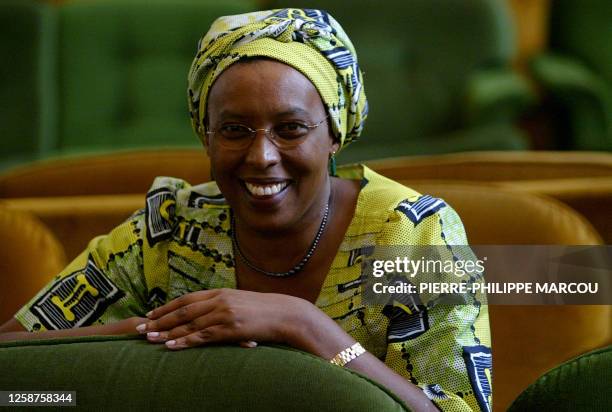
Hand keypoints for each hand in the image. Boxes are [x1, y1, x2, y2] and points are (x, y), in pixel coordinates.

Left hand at [136, 288, 306, 349]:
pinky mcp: (230, 328)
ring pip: (189, 324)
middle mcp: (219, 301)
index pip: (187, 300)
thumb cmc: (265, 310)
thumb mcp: (241, 302)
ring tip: (148, 339)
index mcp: (220, 293)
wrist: (285, 314)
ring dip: (166, 332)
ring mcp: (224, 314)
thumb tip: (210, 311)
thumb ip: (224, 304)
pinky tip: (171, 346)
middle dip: (159, 320)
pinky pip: (202, 336)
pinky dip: (184, 341)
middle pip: (182, 311)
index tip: (150, 314)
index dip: (166, 307)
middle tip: (140, 328)